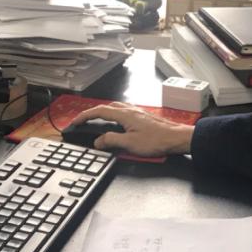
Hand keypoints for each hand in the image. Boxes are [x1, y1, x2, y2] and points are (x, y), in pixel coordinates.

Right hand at [69, 102, 194, 156]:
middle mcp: (130, 110)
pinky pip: (123, 112)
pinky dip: (113, 115)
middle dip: (92, 113)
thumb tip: (98, 141)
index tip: (75, 121)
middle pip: (106, 107)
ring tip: (95, 121)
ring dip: (103, 113)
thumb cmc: (157, 140)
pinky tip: (115, 123)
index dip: (85, 115)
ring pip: (115, 108)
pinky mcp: (142, 117)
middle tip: (83, 121)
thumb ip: (111, 140)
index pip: (99, 111)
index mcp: (124, 114)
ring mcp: (137, 112)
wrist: (176, 138)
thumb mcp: (130, 144)